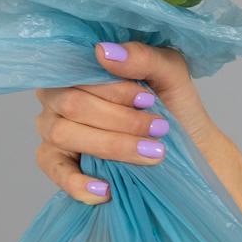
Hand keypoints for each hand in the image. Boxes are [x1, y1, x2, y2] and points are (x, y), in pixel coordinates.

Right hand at [33, 40, 241, 204]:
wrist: (188, 147)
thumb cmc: (173, 105)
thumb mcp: (170, 74)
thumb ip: (143, 57)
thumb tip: (104, 52)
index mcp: (81, 67)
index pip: (79, 71)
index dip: (113, 89)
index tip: (148, 100)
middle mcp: (58, 95)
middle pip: (72, 104)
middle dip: (120, 120)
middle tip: (158, 130)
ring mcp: (53, 128)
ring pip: (63, 134)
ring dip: (111, 146)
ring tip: (151, 154)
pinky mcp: (57, 162)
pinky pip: (55, 170)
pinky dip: (78, 183)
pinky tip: (105, 190)